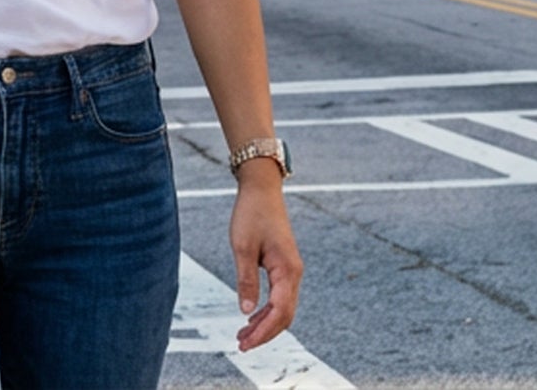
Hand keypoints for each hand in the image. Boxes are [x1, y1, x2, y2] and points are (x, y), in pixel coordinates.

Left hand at [230, 167, 302, 349]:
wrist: (261, 191)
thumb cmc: (251, 215)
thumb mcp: (241, 247)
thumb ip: (245, 279)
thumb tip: (245, 310)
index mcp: (287, 270)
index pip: (279, 311)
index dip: (263, 331)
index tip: (245, 343)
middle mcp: (294, 274)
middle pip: (285, 315)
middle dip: (265, 333)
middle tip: (241, 345)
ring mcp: (291, 271)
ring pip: (283, 307)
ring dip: (265, 323)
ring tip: (243, 336)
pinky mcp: (284, 267)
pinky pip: (280, 296)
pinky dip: (267, 310)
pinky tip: (251, 317)